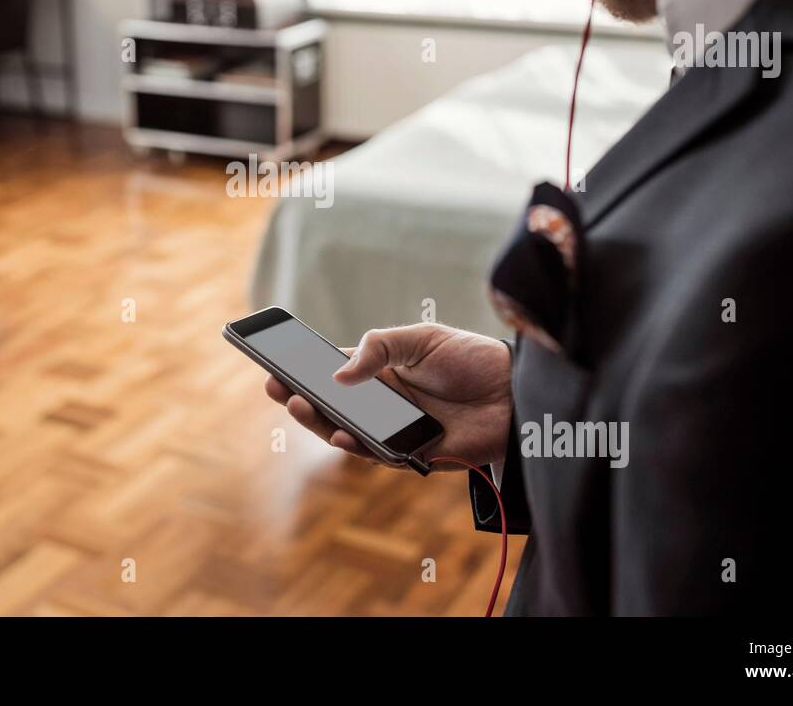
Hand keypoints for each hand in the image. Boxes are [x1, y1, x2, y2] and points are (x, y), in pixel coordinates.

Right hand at [263, 324, 512, 471]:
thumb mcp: (421, 338)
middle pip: (331, 406)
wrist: (517, 390)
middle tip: (276, 387)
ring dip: (319, 422)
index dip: (304, 372)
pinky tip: (339, 431)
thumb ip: (378, 348)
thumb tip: (339, 374)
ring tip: (297, 405)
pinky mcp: (413, 454)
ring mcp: (395, 430)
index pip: (333, 374)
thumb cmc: (472, 359)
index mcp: (382, 373)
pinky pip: (376, 454)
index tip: (275, 365)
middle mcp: (384, 404)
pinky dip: (354, 445)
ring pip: (346, 432)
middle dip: (300, 398)